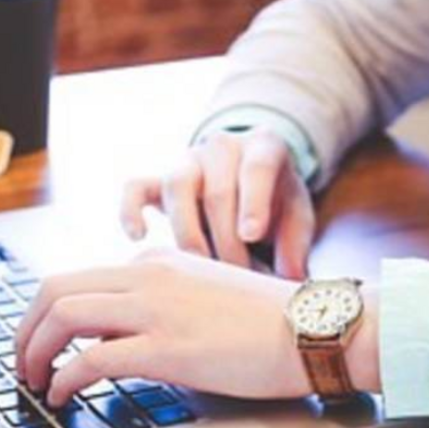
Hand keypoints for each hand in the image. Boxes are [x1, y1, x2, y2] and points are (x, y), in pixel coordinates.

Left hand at [15, 250, 379, 408]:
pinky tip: (63, 397)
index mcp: (158, 263)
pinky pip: (91, 359)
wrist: (314, 328)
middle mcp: (148, 276)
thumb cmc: (273, 322)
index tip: (43, 343)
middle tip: (22, 363)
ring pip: (63, 316)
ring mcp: (155, 310)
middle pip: (55, 289)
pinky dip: (64, 379)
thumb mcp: (208, 296)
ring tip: (34, 382)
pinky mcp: (166, 348)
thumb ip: (168, 303)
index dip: (48, 315)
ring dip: (34, 351)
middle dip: (26, 330)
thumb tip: (130, 336)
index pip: (81, 279)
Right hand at [120, 129, 315, 279]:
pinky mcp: (158, 179)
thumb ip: (296, 245)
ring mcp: (187, 161)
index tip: (252, 236)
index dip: (253, 202)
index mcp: (264, 147)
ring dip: (189, 233)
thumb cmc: (276, 202)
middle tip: (238, 277)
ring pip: (177, 186)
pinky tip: (139, 237)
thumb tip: (291, 281)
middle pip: (217, 190)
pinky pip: (135, 187)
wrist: (249, 177)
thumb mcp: (297, 216)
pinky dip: (131, 210)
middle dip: (227, 241)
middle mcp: (222, 147)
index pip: (257, 167)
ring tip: (202, 269)